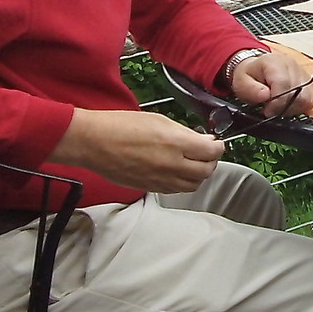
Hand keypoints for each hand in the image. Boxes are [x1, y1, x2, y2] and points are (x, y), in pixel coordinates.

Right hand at [48, 108, 222, 192]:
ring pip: (193, 185)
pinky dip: (183, 183)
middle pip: (206, 171)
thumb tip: (204, 141)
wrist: (94, 143)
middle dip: (211, 162)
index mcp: (176, 142)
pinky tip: (178, 172)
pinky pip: (176, 191)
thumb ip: (185, 133)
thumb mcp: (159, 120)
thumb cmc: (121, 126)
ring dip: (198, 175)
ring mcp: (161, 179)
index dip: (218, 147)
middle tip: (206, 153)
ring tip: (193, 163)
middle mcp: (172, 164)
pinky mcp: (150, 188)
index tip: (216, 143)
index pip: (212, 152)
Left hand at [231, 46, 312, 116]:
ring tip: (278, 108)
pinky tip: (287, 106)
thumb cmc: (250, 75)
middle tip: (271, 110)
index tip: (267, 111)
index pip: (284, 83)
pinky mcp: (308, 83)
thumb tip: (265, 96)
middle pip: (298, 92)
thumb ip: (251, 89)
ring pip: (306, 97)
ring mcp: (302, 74)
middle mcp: (292, 66)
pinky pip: (310, 99)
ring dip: (292, 108)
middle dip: (284, 107)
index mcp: (275, 63)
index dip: (277, 102)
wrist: (257, 69)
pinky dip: (299, 107)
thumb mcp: (241, 82)